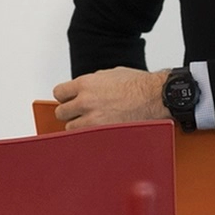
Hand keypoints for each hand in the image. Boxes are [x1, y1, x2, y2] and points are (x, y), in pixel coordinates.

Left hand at [51, 68, 168, 129]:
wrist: (156, 97)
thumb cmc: (139, 85)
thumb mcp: (109, 75)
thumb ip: (91, 83)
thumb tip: (81, 91)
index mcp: (85, 84)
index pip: (59, 93)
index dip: (65, 97)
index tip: (70, 100)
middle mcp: (86, 102)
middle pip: (61, 113)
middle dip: (71, 112)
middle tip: (82, 112)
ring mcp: (93, 121)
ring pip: (71, 128)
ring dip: (80, 126)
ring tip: (94, 123)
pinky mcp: (102, 135)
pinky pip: (86, 139)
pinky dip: (90, 137)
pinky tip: (99, 132)